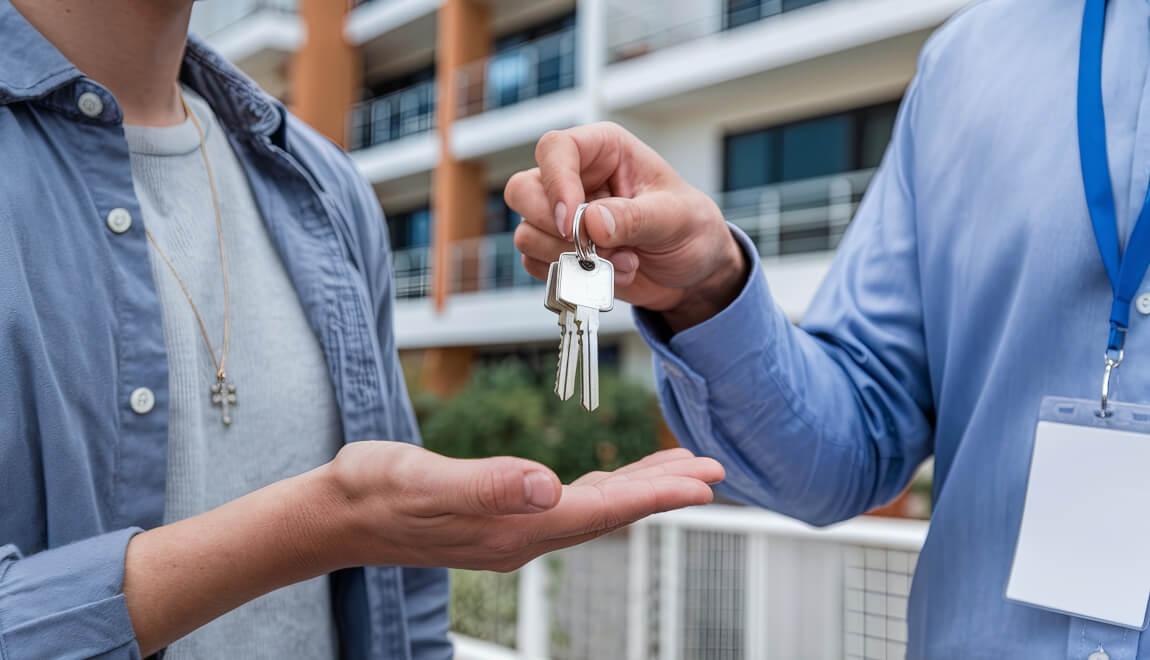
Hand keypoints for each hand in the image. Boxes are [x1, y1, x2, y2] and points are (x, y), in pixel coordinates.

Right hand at [315, 443, 723, 571]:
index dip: (656, 494)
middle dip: (664, 490)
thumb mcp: (423, 481)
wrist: (337, 515)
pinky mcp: (500, 516)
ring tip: (681, 470)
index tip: (705, 481)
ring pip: (594, 508)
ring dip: (640, 489)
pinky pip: (569, 502)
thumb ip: (486, 485)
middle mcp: (522, 533)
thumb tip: (547, 486)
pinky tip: (609, 479)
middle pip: (610, 512)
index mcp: (513, 526)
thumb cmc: (374, 493)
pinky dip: (602, 488)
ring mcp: (512, 528)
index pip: (601, 510)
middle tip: (715, 471)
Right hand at [507, 122, 748, 331]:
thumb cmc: (690, 228)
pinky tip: (608, 275)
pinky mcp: (558, 251)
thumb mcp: (675, 217)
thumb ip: (634, 217)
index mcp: (603, 150)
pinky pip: (536, 264)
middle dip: (553, 228)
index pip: (556, 149)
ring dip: (571, 259)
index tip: (572, 222)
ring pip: (527, 233)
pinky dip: (570, 277)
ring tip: (621, 263)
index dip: (556, 183)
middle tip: (594, 247)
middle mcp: (574, 178)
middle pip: (523, 190)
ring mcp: (561, 217)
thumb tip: (590, 222)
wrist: (693, 273)